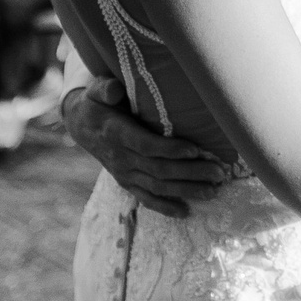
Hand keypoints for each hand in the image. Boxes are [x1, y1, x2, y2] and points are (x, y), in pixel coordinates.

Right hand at [62, 77, 237, 217]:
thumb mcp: (97, 91)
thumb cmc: (98, 103)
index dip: (170, 150)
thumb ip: (106, 89)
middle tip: (219, 172)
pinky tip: (187, 211)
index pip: (146, 145)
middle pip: (159, 170)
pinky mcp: (127, 184)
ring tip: (213, 191)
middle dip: (190, 173)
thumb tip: (115, 90)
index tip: (196, 150)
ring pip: (158, 187)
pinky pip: (147, 199)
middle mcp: (121, 158)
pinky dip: (166, 208)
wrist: (81, 126)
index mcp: (116, 133)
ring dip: (186, 191)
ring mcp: (125, 174)